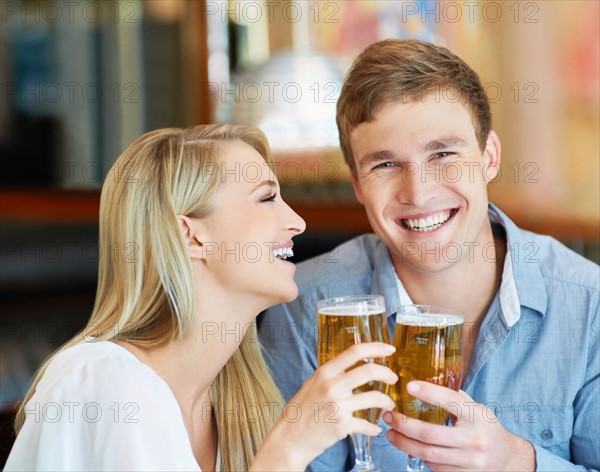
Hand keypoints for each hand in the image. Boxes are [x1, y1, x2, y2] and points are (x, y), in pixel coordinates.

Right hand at [252, 342, 396, 471]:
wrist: (289, 438)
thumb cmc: (300, 411)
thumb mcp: (313, 384)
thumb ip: (332, 376)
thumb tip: (354, 368)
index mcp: (325, 372)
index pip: (355, 351)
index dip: (376, 348)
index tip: (389, 349)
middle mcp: (332, 385)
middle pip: (369, 371)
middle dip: (387, 373)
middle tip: (393, 378)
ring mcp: (338, 405)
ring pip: (374, 397)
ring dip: (386, 402)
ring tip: (388, 406)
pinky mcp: (342, 425)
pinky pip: (367, 424)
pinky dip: (374, 428)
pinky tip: (376, 429)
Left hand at [383, 381, 534, 471]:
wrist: (507, 459)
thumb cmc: (486, 428)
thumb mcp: (477, 409)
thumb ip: (454, 398)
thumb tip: (423, 381)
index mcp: (478, 416)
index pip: (451, 400)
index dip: (429, 393)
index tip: (409, 385)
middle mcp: (475, 439)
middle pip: (431, 434)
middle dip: (405, 425)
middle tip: (389, 416)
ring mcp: (470, 461)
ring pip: (428, 454)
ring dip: (404, 443)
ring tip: (391, 433)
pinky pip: (435, 467)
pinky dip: (419, 456)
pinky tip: (409, 446)